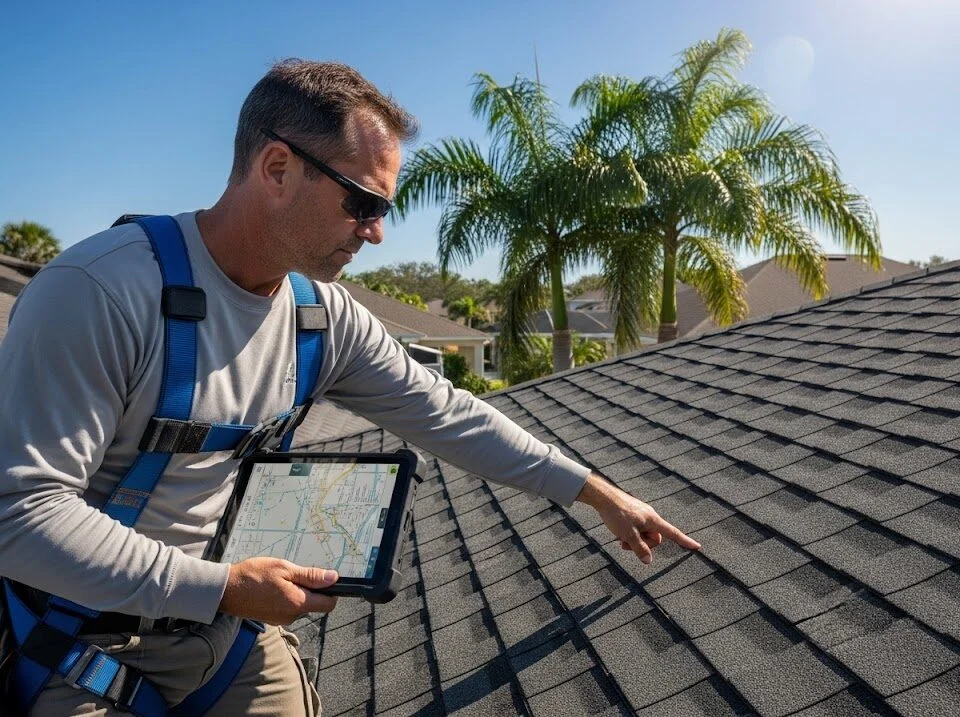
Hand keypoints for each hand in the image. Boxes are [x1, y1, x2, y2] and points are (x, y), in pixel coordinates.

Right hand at [219, 557, 338, 624]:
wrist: (225, 590)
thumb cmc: (253, 576)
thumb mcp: (284, 569)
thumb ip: (310, 576)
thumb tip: (333, 578)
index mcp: (298, 604)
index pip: (328, 604)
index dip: (331, 591)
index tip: (325, 579)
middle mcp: (292, 616)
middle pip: (314, 604)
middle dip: (311, 588)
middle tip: (294, 573)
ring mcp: (281, 619)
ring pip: (301, 605)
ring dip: (297, 591)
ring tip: (280, 578)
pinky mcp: (273, 619)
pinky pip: (288, 607)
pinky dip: (286, 596)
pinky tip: (273, 586)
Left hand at [576, 472, 700, 563]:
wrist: (603, 497)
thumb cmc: (616, 514)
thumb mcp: (627, 534)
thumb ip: (639, 548)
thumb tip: (649, 561)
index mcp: (653, 520)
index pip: (673, 533)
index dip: (685, 541)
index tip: (698, 547)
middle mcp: (650, 516)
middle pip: (654, 538)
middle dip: (643, 545)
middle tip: (625, 544)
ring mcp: (642, 515)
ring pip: (644, 535)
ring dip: (634, 540)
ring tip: (620, 538)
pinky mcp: (634, 514)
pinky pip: (637, 528)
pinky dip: (630, 534)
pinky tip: (618, 532)